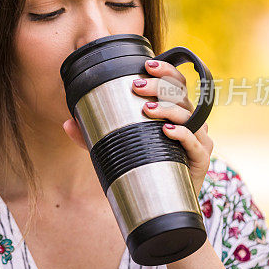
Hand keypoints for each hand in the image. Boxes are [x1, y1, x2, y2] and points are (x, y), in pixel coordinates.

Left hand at [63, 58, 213, 195]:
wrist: (165, 203)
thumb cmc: (144, 167)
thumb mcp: (114, 148)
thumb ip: (92, 136)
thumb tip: (66, 124)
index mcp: (173, 110)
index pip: (174, 82)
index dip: (164, 69)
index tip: (145, 65)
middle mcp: (189, 119)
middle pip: (180, 93)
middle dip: (159, 85)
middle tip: (137, 87)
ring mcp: (198, 137)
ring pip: (188, 114)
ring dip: (167, 108)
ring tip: (146, 110)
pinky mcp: (202, 158)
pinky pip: (196, 142)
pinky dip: (183, 134)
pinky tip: (168, 130)